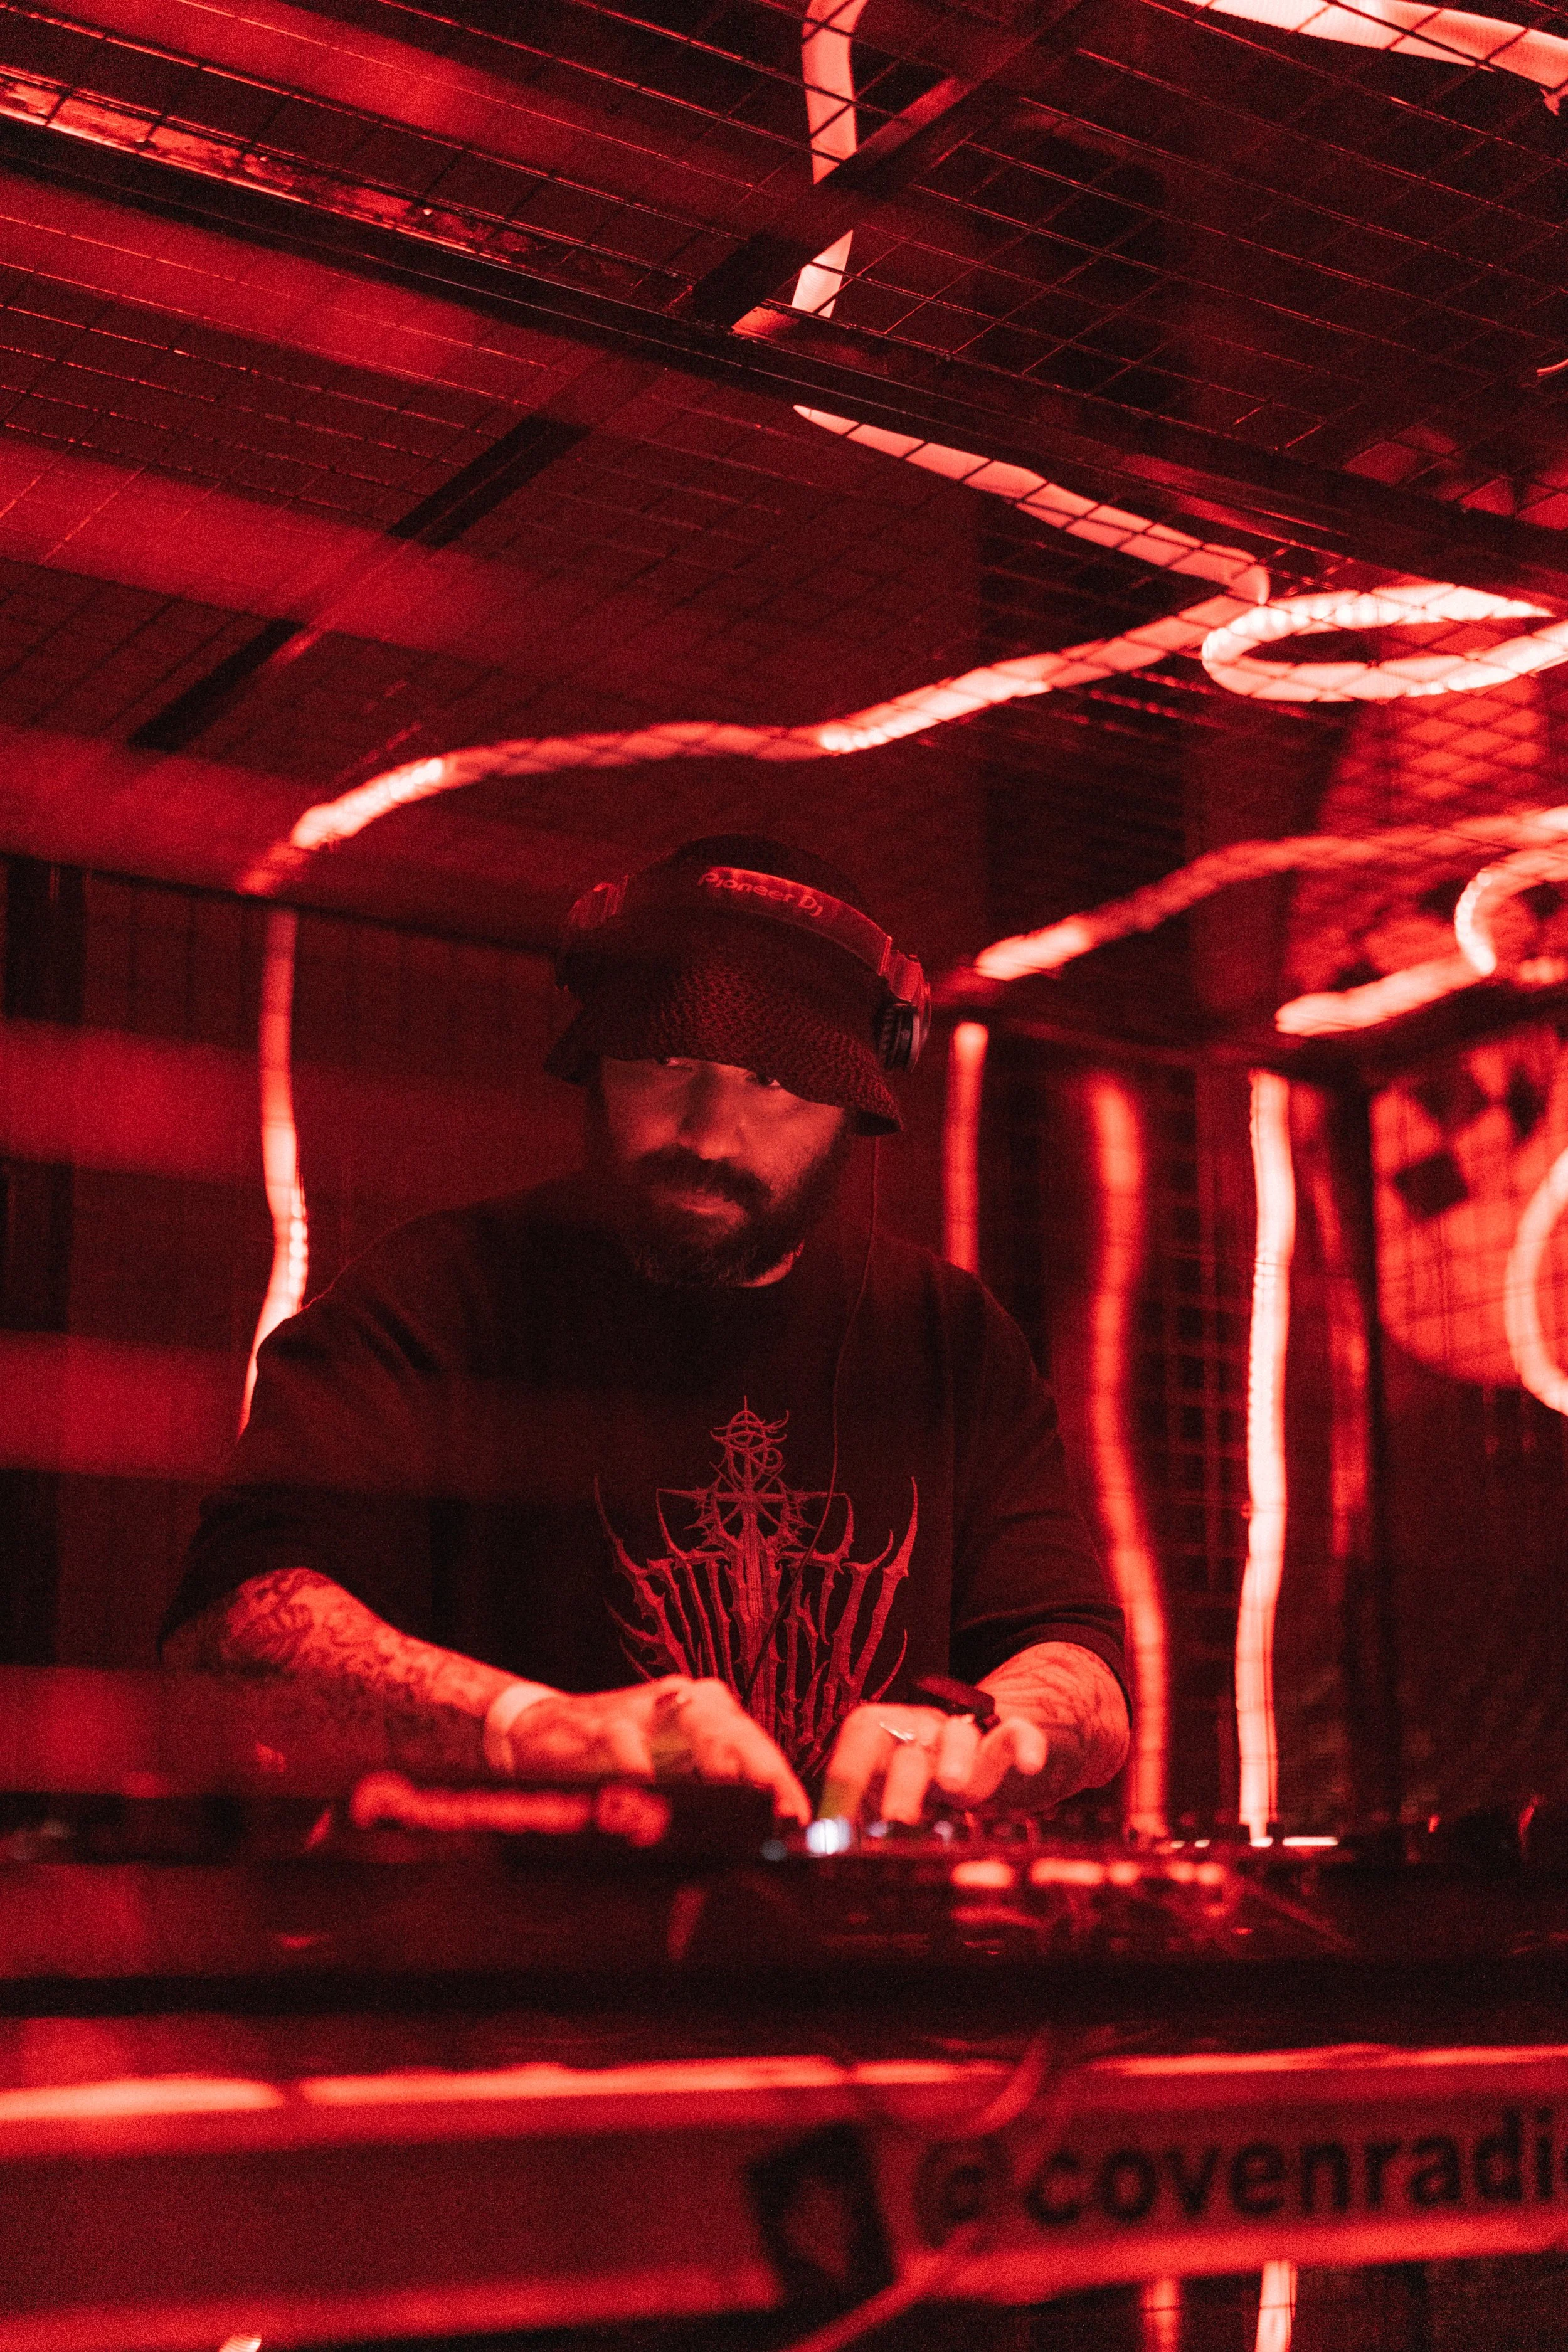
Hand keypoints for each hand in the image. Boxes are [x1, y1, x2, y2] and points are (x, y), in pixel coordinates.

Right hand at [493, 1677, 810, 1823]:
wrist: (541, 1730)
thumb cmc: (620, 1758)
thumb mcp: (669, 1775)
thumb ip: (708, 1798)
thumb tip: (759, 1839)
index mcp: (710, 1715)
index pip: (755, 1748)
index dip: (781, 1783)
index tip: (800, 1819)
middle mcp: (686, 1703)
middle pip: (734, 1731)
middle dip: (761, 1767)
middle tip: (781, 1807)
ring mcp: (646, 1710)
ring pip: (690, 1722)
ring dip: (713, 1755)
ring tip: (732, 1784)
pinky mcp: (602, 1722)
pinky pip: (624, 1739)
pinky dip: (635, 1761)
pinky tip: (644, 1781)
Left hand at [819, 1701, 1046, 1822]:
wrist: (965, 1748)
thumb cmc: (907, 1781)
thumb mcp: (878, 1793)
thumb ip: (856, 1814)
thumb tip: (823, 1853)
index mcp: (879, 1731)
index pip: (857, 1744)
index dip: (845, 1782)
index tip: (837, 1826)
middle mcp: (918, 1726)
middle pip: (907, 1749)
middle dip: (900, 1787)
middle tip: (894, 1823)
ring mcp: (961, 1732)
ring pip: (958, 1737)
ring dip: (955, 1760)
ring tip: (954, 1787)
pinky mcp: (1001, 1740)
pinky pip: (1015, 1734)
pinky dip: (1025, 1745)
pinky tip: (1029, 1764)